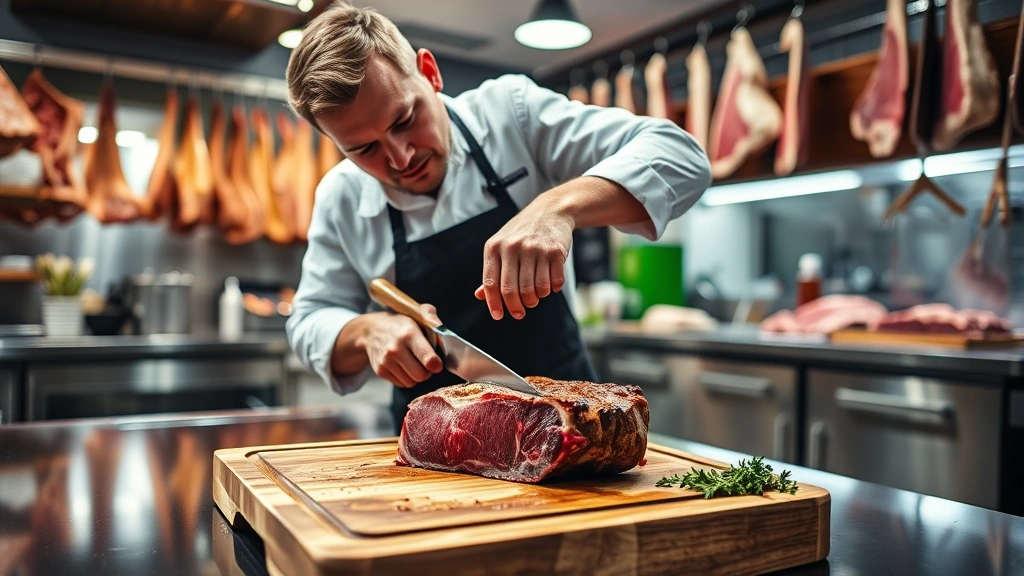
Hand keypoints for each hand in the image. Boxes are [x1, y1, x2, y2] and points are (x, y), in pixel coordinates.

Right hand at [358, 305, 443, 387]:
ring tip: (415, 363)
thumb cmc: (400, 324)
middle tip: (427, 363)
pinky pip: (402, 384)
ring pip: (412, 382)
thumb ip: (431, 317)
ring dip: (417, 376)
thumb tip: (442, 329)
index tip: (437, 364)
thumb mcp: (416, 313)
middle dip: (428, 372)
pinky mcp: (380, 370)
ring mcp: (386, 361)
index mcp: (409, 334)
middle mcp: (396, 349)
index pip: (428, 358)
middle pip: (421, 375)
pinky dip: (406, 378)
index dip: (436, 365)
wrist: (370, 330)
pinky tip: (404, 366)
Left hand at [476, 195, 573, 319]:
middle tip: (521, 311)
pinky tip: (550, 283)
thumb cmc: (522, 232)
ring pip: (534, 290)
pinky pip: (554, 283)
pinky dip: (552, 289)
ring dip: (535, 299)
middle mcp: (513, 247)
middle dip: (517, 307)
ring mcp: (535, 248)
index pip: (491, 283)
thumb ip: (492, 270)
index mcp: (494, 247)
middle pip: (512, 290)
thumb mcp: (501, 245)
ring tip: (536, 296)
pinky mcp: (555, 251)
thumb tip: (480, 295)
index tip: (499, 316)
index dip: (494, 303)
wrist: (551, 210)